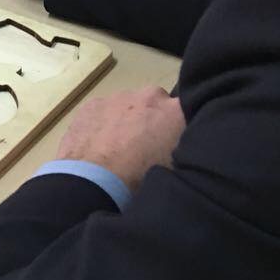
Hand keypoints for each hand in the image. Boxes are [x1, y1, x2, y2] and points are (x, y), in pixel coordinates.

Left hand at [55, 87, 184, 191]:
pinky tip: (98, 145)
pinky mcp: (92, 104)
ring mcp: (117, 97)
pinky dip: (103, 124)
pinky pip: (103, 111)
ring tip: (118, 149)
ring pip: (127, 106)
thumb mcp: (177, 168)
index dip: (179, 123)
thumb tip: (176, 145)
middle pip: (155, 104)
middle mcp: (149, 96)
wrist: (95, 184)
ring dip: (126, 120)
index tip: (174, 139)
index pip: (187, 109)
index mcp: (175, 111)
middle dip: (152, 119)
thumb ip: (183, 149)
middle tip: (145, 146)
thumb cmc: (143, 180)